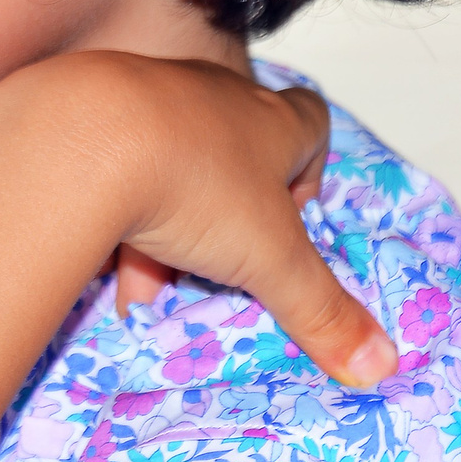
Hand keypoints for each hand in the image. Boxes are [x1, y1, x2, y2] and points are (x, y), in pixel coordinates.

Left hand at [0, 52, 396, 387]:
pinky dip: (112, 215)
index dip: (308, 170)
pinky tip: (102, 269)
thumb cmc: (195, 185)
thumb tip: (380, 364)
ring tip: (149, 290)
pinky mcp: (89, 113)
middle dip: (227, 217)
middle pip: (232, 155)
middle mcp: (210, 97)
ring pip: (166, 166)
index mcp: (269, 119)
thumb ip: (322, 310)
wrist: (80, 135)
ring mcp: (146, 98)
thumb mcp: (271, 260)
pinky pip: (110, 167)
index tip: (292, 219)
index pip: (309, 123)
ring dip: (164, 226)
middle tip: (218, 267)